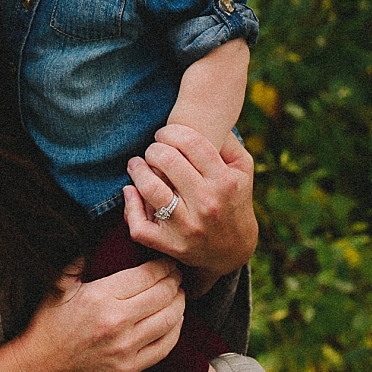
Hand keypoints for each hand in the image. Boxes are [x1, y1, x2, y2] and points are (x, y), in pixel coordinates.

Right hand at [21, 256, 184, 371]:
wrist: (40, 367)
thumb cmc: (47, 325)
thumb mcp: (57, 286)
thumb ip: (77, 260)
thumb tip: (90, 236)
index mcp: (100, 297)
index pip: (146, 275)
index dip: (163, 266)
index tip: (167, 262)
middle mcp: (117, 322)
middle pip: (163, 295)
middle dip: (175, 281)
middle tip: (177, 274)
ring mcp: (126, 347)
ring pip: (170, 320)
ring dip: (179, 304)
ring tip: (179, 294)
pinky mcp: (130, 367)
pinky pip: (165, 346)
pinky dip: (176, 330)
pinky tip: (175, 320)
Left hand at [122, 123, 257, 284]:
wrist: (233, 251)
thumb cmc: (233, 200)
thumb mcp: (242, 171)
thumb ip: (227, 142)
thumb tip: (206, 121)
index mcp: (225, 182)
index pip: (191, 143)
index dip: (171, 132)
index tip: (165, 135)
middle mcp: (207, 204)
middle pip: (167, 160)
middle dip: (153, 149)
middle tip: (153, 150)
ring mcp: (188, 227)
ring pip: (150, 189)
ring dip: (138, 170)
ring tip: (136, 164)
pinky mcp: (171, 245)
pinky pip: (139, 225)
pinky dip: (129, 205)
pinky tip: (131, 191)